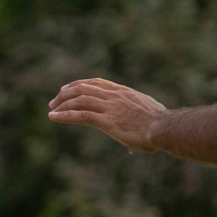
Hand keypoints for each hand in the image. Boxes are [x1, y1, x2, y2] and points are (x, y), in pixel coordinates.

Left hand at [48, 79, 166, 151]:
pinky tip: (54, 117)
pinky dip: (64, 115)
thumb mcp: (148, 113)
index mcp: (123, 92)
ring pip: (78, 100)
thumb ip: (138, 116)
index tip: (67, 89)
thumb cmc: (160, 125)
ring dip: (62, 104)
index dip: (79, 84)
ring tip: (51, 110)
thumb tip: (137, 133)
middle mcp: (114, 95)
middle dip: (66, 93)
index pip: (96, 83)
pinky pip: (80, 115)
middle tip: (54, 101)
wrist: (164, 128)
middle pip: (83, 88)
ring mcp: (109, 106)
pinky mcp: (106, 120)